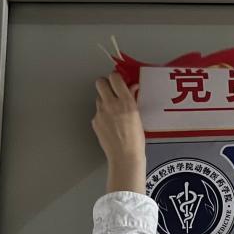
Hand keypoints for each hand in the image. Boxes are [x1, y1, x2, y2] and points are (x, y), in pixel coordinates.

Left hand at [92, 71, 146, 192]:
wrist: (125, 156)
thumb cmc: (136, 139)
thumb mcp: (138, 115)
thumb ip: (133, 98)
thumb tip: (132, 87)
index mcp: (125, 102)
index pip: (115, 77)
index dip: (116, 77)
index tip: (119, 81)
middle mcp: (111, 104)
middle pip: (100, 82)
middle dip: (105, 84)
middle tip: (112, 90)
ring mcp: (101, 113)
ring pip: (98, 98)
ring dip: (104, 100)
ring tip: (114, 111)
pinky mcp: (95, 121)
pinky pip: (97, 112)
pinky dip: (103, 115)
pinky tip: (111, 123)